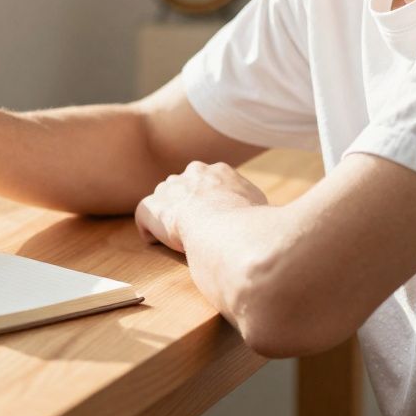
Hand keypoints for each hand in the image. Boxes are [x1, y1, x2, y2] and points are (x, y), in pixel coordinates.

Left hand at [135, 161, 266, 251]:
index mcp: (220, 171)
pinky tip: (159, 243)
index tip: (216, 218)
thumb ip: (257, 208)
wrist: (225, 228)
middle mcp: (192, 173)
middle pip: (186, 186)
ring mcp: (170, 188)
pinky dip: (150, 231)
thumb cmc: (250, 223)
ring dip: (170, 217)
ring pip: (165, 200)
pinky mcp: (152, 206)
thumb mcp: (264, 208)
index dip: (211, 201)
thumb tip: (270, 220)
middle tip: (196, 229)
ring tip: (180, 239)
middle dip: (188, 205)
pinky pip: (145, 215)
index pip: (211, 181)